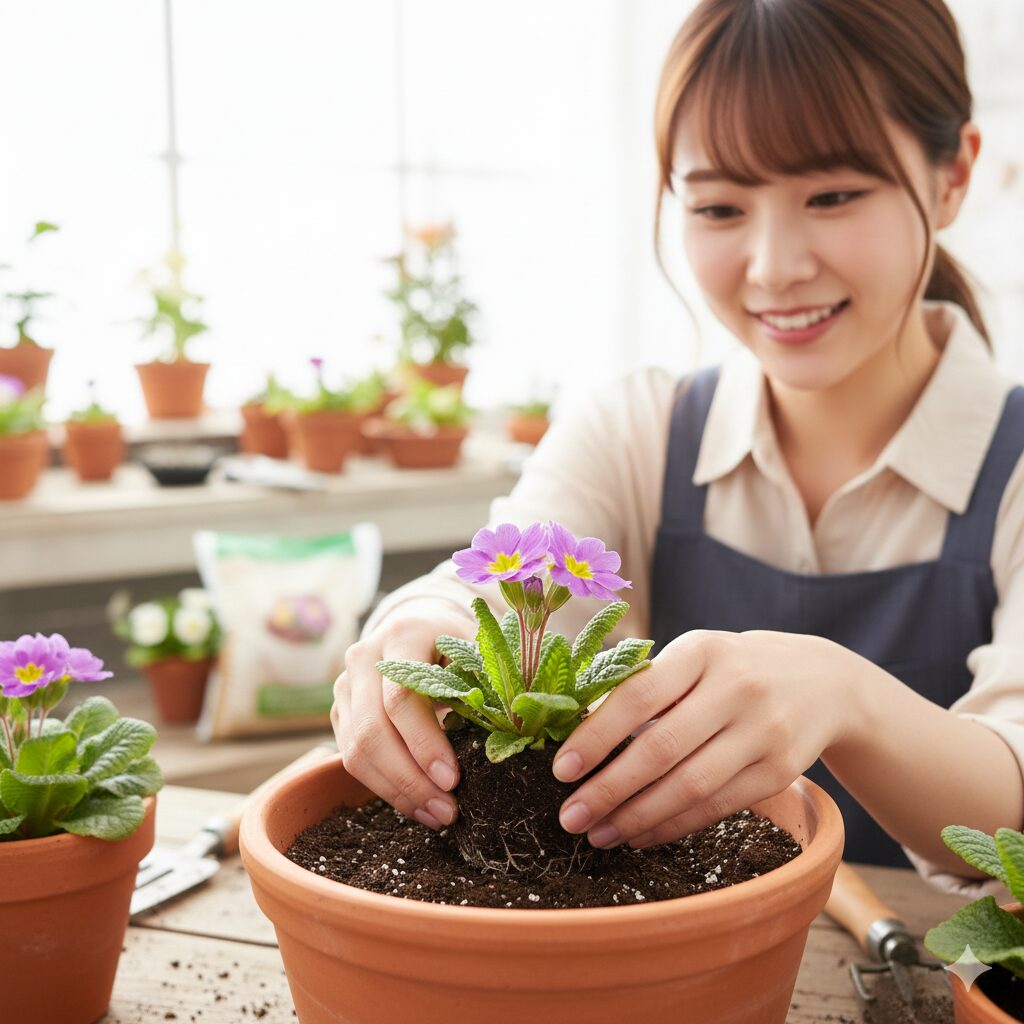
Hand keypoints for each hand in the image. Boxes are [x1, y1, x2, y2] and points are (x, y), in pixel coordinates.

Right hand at [331, 599, 476, 830]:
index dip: (424, 743)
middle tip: (447, 810)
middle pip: (373, 731)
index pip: (401, 698)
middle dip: (410, 779)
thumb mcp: (477, 649)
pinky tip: (419, 805)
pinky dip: (386, 788)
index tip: (452, 779)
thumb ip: (488, 683)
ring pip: (356, 752)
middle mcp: (363, 658)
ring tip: (438, 815)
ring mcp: (345, 686)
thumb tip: (507, 735)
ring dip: (397, 792)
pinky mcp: (341, 712)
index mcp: (402, 635)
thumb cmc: (458, 642)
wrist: (420, 626)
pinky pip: (353, 759)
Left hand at [551, 629, 863, 848]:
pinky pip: (716, 806)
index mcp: (701, 651)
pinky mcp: (780, 771)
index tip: (561, 770)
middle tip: (570, 817)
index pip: (639, 696)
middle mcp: (736, 687)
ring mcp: (763, 731)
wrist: (820, 681)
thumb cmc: (730, 669)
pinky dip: (673, 825)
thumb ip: (645, 687)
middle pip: (662, 749)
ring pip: (689, 786)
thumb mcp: (693, 658)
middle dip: (609, 789)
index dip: (597, 735)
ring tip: (598, 834)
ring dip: (637, 817)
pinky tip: (640, 834)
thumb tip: (576, 735)